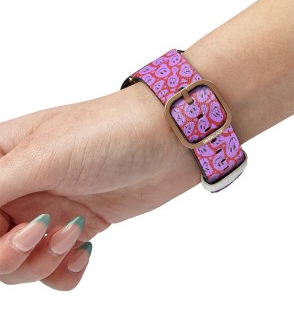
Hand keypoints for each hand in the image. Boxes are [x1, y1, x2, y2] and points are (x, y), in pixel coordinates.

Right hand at [0, 83, 199, 288]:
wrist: (168, 140)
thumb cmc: (109, 132)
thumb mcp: (43, 156)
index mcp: (3, 159)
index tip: (11, 227)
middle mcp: (23, 186)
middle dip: (9, 254)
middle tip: (39, 234)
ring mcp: (52, 207)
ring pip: (20, 262)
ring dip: (41, 261)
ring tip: (73, 234)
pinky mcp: (80, 224)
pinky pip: (56, 267)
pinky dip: (64, 269)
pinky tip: (84, 250)